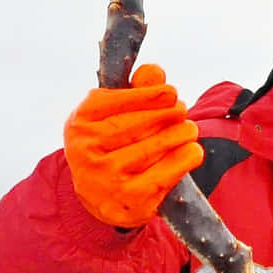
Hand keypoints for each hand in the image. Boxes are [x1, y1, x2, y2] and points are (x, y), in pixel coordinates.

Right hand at [64, 63, 204, 227]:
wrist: (103, 200)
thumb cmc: (112, 148)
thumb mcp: (113, 117)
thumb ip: (134, 92)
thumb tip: (155, 72)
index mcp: (80, 123)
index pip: (118, 102)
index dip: (149, 96)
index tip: (171, 92)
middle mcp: (86, 151)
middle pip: (138, 124)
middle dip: (167, 114)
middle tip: (183, 111)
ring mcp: (107, 178)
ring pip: (154, 147)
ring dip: (180, 134)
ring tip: (190, 129)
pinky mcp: (129, 200)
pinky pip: (165, 173)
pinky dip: (184, 159)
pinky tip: (193, 150)